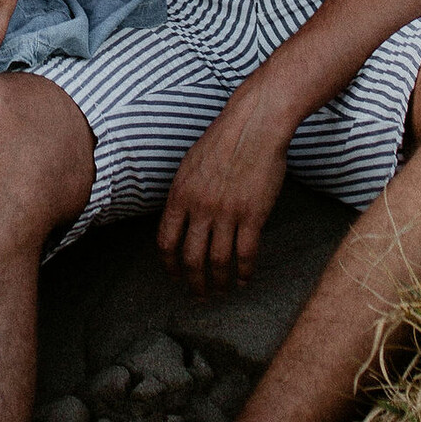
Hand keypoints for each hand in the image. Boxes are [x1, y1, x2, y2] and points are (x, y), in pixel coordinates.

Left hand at [156, 78, 289, 294]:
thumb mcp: (190, 166)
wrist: (254, 126)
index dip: (169, 265)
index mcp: (180, 195)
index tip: (174, 277)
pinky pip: (246, 253)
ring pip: (218, 261)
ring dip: (219, 282)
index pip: (166, 241)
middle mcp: (200, 208)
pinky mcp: (252, 215)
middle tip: (199, 294)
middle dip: (193, 282)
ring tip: (222, 291)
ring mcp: (226, 213)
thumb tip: (179, 220)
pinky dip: (245, 272)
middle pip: (190, 258)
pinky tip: (245, 279)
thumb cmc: (222, 141)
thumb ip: (183, 194)